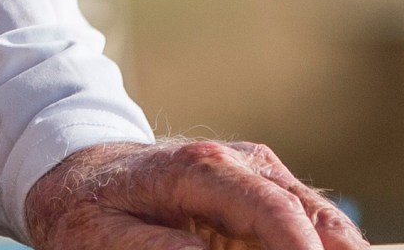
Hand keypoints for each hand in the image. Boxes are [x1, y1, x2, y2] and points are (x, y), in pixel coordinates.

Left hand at [25, 140, 364, 249]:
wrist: (81, 172)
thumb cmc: (90, 209)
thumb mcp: (107, 236)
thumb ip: (159, 249)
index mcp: (204, 168)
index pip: (275, 212)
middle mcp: (244, 163)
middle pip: (314, 215)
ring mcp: (261, 175)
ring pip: (322, 220)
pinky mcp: (267, 192)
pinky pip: (310, 225)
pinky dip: (321, 248)